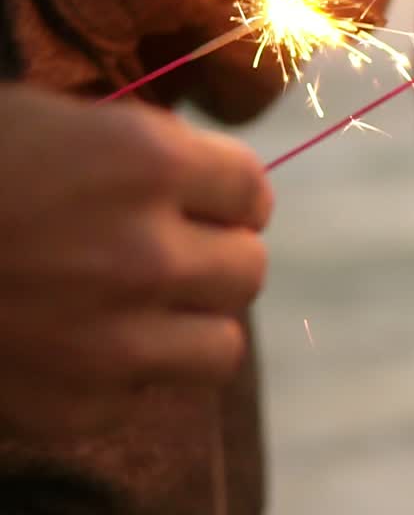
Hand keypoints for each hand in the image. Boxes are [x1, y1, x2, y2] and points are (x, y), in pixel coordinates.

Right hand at [0, 87, 272, 436]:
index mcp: (144, 161)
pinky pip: (153, 390)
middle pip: (248, 267)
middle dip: (216, 256)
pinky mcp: (81, 402)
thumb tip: (211, 179)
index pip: (253, 188)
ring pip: (222, 343)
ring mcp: (116, 336)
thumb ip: (143, 151)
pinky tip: (85, 342)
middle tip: (177, 252)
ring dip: (193, 323)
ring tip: (148, 306)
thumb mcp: (48, 123)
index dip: (230, 195)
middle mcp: (145, 250)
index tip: (211, 203)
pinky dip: (132, 372)